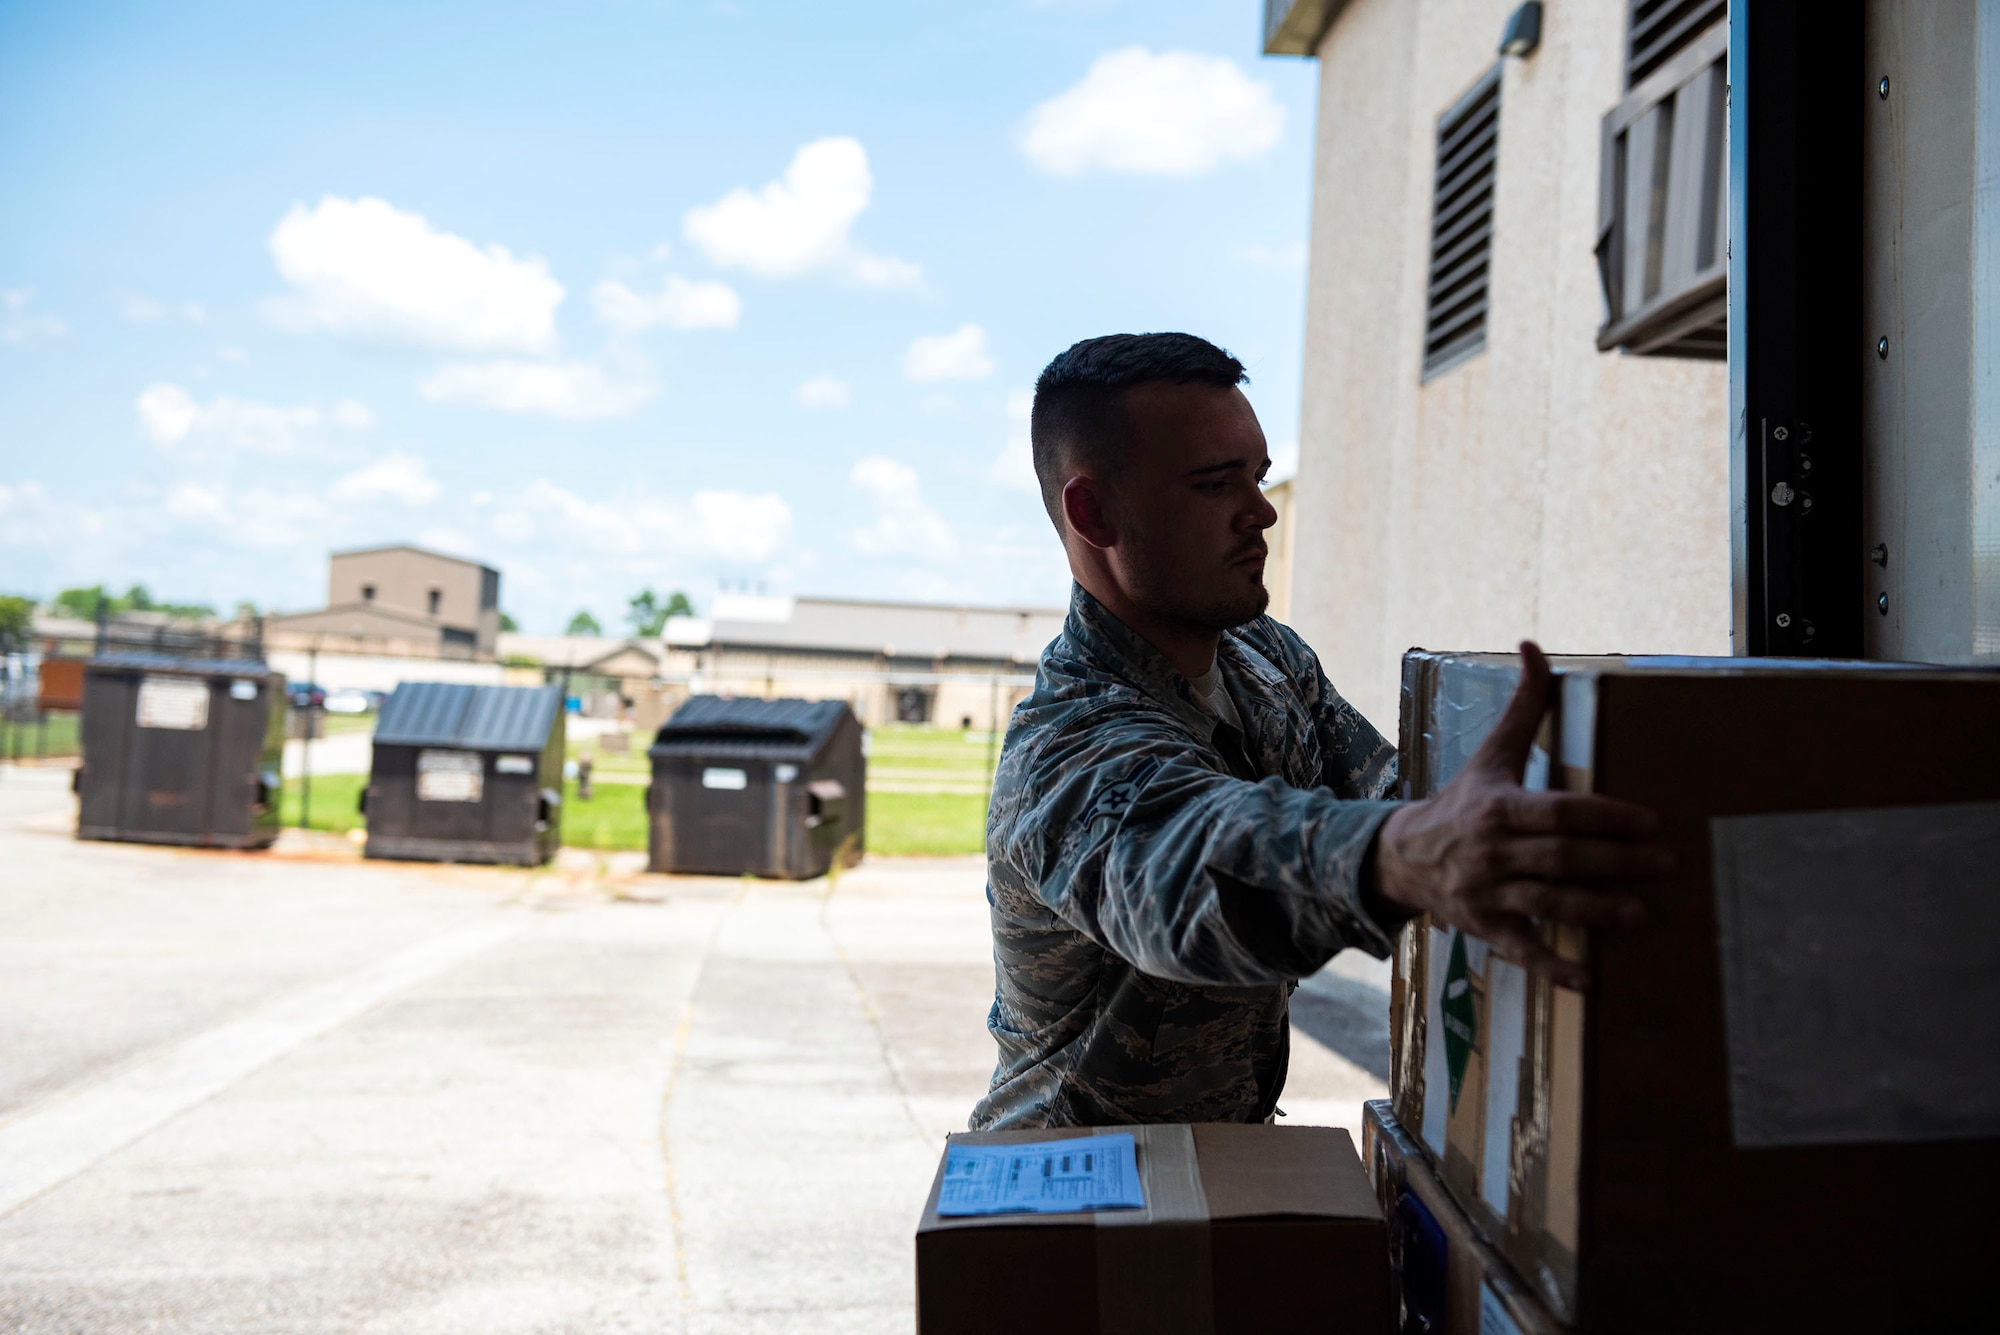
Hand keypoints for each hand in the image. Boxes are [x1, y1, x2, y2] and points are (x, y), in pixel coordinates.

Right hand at [1372, 641, 1670, 989]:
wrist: (1403, 856)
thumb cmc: (1464, 801)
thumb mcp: (1491, 754)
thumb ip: (1524, 705)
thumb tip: (1535, 646)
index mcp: (1499, 807)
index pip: (1558, 811)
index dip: (1605, 817)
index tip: (1651, 821)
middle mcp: (1493, 851)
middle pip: (1561, 858)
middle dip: (1616, 862)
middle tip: (1668, 863)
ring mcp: (1488, 892)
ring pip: (1547, 902)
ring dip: (1595, 910)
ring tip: (1642, 912)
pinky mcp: (1486, 927)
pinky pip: (1522, 950)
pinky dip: (1553, 966)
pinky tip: (1589, 978)